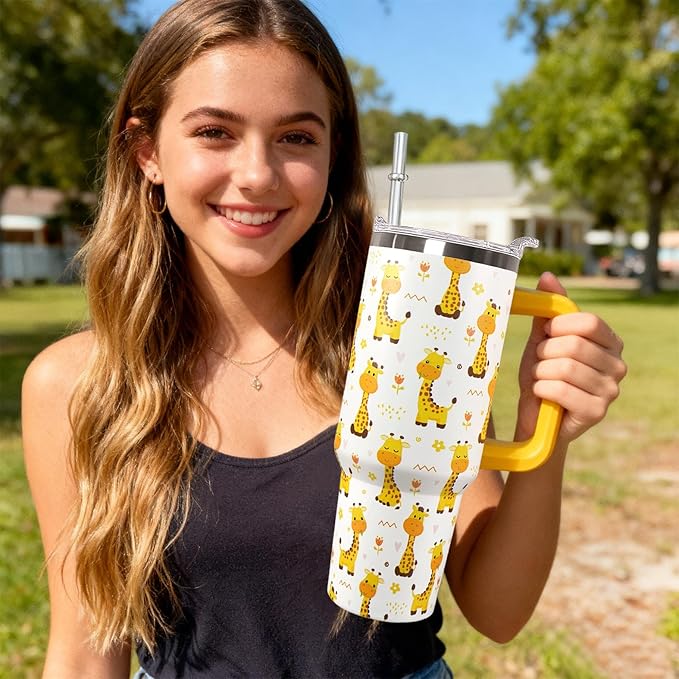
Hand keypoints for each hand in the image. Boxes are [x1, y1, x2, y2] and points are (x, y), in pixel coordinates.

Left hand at [515, 272, 626, 443]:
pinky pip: (561, 390)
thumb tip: (547, 276)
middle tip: (540, 363)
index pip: (588, 321)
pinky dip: (542, 389)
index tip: (545, 335)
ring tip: (540, 378)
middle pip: (575, 345)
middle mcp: (618, 365)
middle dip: (545, 352)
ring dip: (540, 372)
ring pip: (566, 367)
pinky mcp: (597, 411)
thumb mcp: (543, 339)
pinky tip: (542, 394)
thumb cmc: (542, 374)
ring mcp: (611, 390)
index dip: (559, 326)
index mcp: (609, 342)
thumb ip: (548, 310)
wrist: (536, 416)